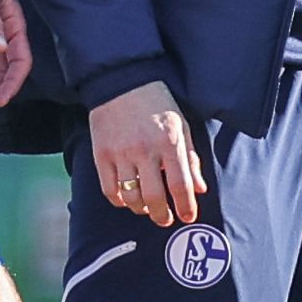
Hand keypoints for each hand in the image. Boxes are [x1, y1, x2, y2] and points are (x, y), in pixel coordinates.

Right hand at [90, 81, 206, 226]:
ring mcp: (121, 153)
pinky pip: (109, 190)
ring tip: (147, 208)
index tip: (188, 217)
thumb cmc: (157, 104)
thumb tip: (199, 189)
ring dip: (141, 209)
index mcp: (169, 142)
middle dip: (162, 216)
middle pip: (154, 197)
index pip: (180, 185)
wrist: (122, 82)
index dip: (186, 207)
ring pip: (131, 197)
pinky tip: (127, 199)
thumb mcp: (181, 126)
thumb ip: (191, 159)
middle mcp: (145, 150)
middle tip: (166, 220)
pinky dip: (119, 200)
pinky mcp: (101, 155)